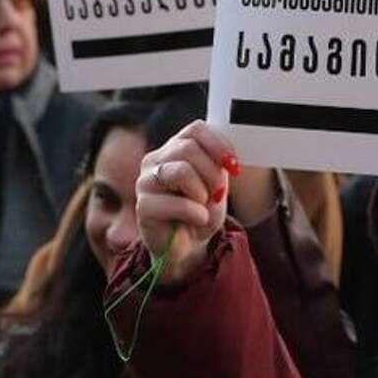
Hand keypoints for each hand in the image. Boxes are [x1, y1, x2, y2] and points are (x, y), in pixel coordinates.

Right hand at [136, 120, 240, 285]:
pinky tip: (196, 220)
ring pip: (181, 170)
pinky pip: (178, 202)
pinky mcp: (143, 206)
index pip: (196, 129)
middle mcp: (155, 161)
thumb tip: (227, 157)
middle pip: (188, 148)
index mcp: (174, 150)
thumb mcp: (216, 185)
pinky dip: (196, 213)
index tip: (233, 166)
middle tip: (216, 195)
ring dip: (202, 193)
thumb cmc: (201, 213)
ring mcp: (145, 182)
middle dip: (212, 174)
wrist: (187, 248)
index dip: (219, 144)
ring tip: (202, 208)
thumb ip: (218, 165)